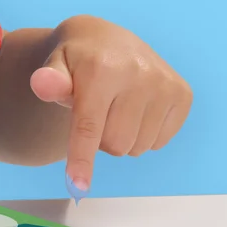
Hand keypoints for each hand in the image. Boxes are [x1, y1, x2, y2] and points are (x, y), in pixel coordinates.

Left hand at [29, 15, 191, 193]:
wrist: (107, 38)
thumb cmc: (74, 59)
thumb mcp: (53, 63)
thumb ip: (47, 80)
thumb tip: (43, 85)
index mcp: (101, 68)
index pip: (90, 125)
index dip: (82, 159)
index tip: (78, 188)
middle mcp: (139, 74)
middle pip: (114, 145)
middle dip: (99, 138)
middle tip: (94, 111)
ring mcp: (165, 84)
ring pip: (137, 148)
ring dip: (120, 137)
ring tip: (113, 107)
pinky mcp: (182, 94)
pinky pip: (158, 142)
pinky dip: (142, 134)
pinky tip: (134, 107)